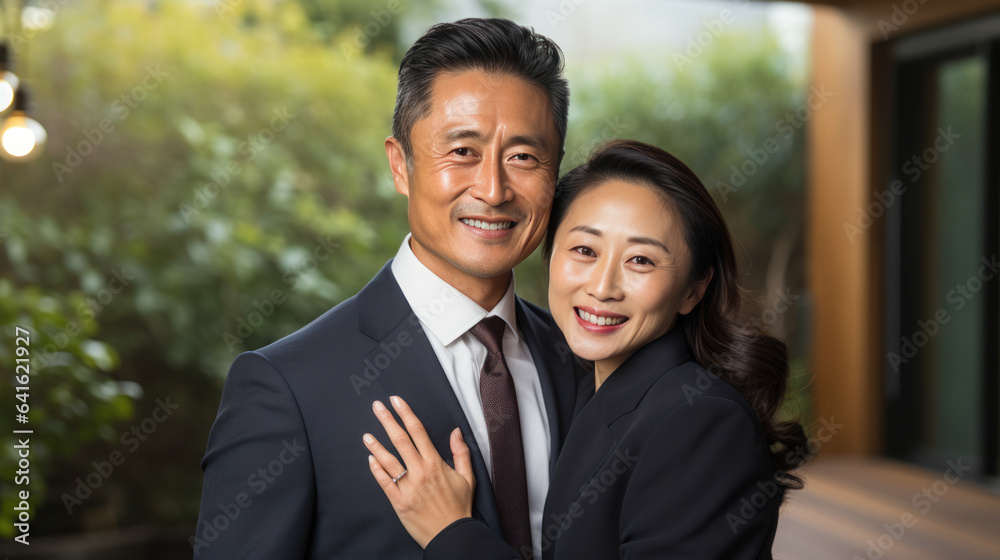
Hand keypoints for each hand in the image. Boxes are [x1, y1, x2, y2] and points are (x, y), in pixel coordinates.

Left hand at [363, 396, 475, 547]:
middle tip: (377, 406)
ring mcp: (408, 487)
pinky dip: (376, 469)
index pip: (418, 431)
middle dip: (387, 420)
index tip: (396, 401)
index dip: (406, 413)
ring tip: (366, 434)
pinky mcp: (399, 501)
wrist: (451, 535)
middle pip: (400, 439)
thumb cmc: (459, 506)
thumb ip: (461, 452)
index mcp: (436, 463)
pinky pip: (384, 482)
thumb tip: (456, 431)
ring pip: (388, 460)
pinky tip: (370, 459)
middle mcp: (420, 471)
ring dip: (376, 445)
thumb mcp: (467, 477)